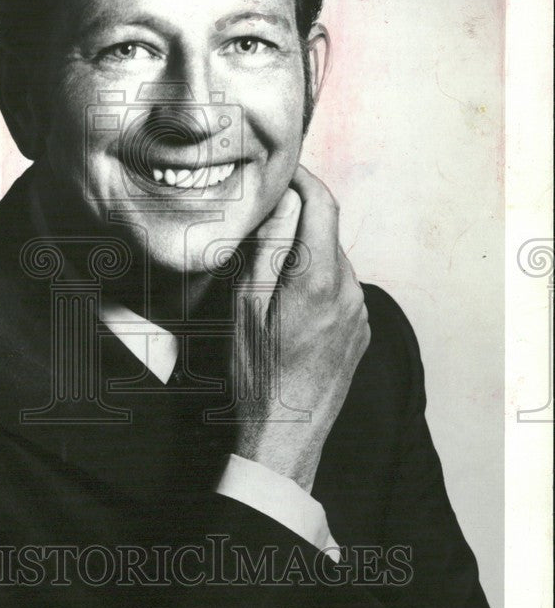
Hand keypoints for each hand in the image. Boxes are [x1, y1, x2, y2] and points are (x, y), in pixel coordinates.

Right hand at [232, 165, 369, 491]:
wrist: (287, 434)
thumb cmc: (256, 374)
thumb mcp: (245, 306)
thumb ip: (267, 248)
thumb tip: (282, 203)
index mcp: (317, 279)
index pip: (321, 203)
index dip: (302, 179)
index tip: (281, 173)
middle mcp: (349, 290)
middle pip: (325, 232)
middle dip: (296, 223)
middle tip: (259, 231)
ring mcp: (360, 312)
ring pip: (331, 261)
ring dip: (305, 257)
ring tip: (269, 282)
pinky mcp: (362, 330)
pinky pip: (340, 290)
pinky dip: (317, 284)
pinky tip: (290, 310)